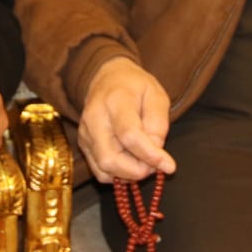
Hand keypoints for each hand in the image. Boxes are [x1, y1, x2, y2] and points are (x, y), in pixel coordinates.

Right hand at [77, 56, 175, 182]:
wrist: (108, 77)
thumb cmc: (135, 86)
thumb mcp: (156, 95)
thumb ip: (158, 123)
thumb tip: (156, 150)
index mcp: (116, 100)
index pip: (129, 135)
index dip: (150, 155)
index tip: (169, 166)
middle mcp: (95, 117)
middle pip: (110, 158)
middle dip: (137, 171)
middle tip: (154, 165)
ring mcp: (86, 132)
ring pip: (103, 168)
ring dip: (128, 174)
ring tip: (143, 161)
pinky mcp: (83, 143)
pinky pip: (99, 171)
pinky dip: (117, 175)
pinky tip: (130, 162)